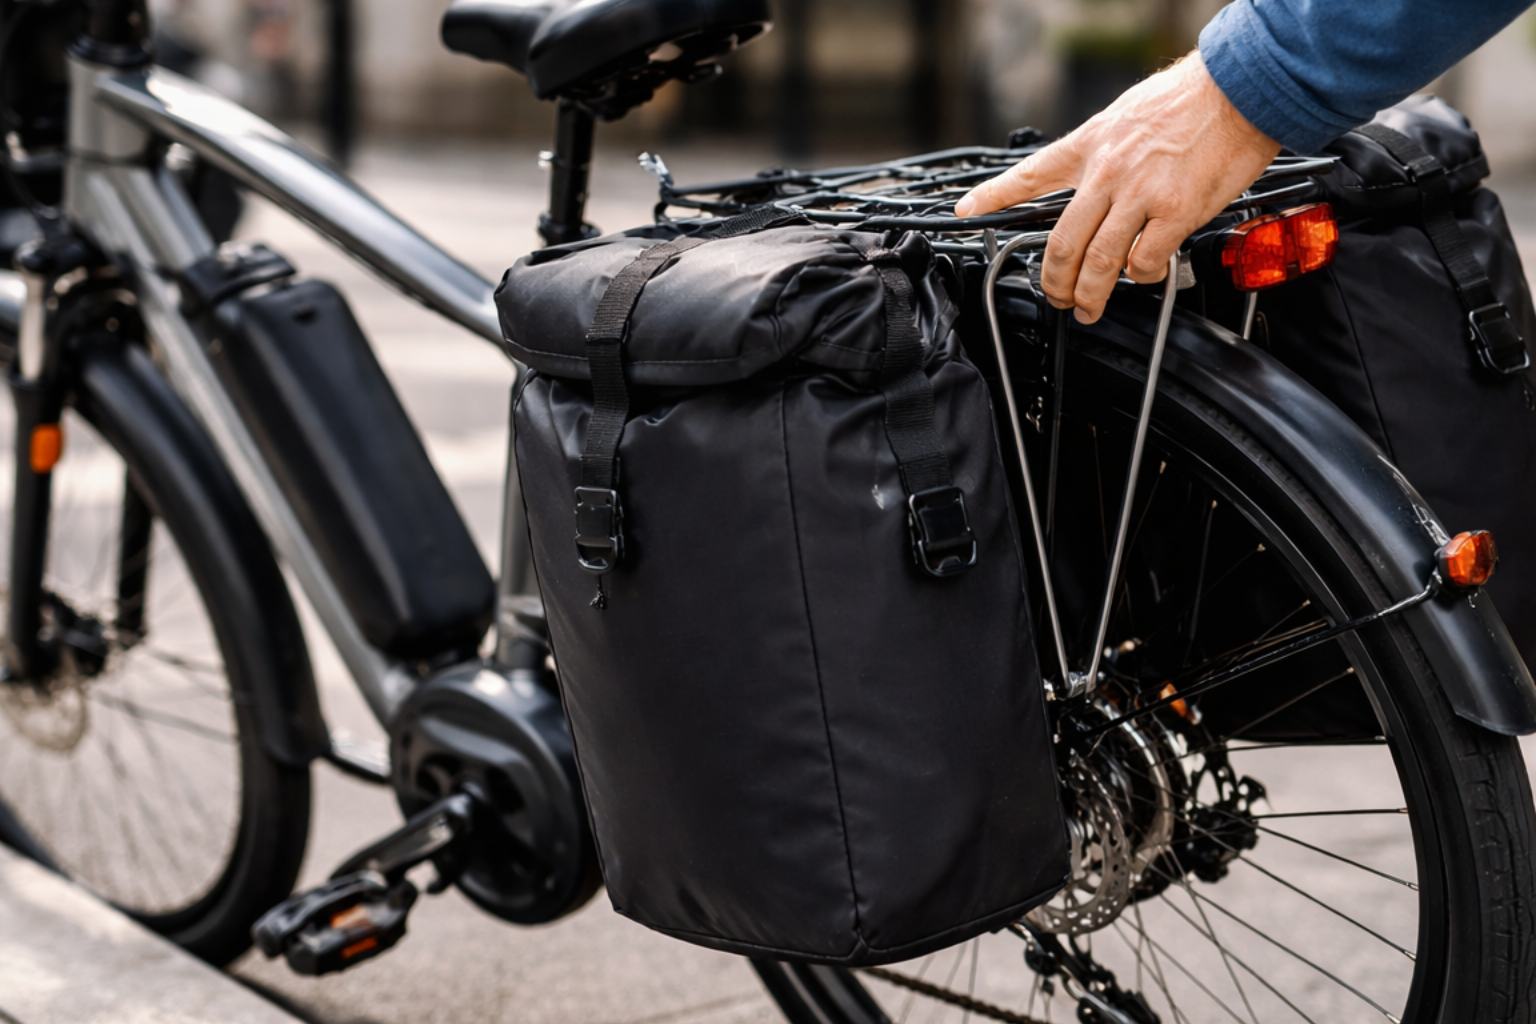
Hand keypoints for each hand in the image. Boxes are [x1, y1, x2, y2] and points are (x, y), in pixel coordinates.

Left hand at [954, 52, 1280, 323]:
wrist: (1239, 87)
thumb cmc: (1192, 98)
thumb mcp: (1127, 114)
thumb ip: (1106, 152)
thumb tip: (1097, 185)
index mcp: (1091, 145)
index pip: (1030, 173)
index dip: (993, 196)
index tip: (967, 212)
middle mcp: (1106, 172)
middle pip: (1062, 243)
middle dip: (1054, 282)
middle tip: (1057, 300)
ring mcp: (1139, 194)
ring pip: (1097, 262)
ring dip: (1089, 295)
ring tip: (1088, 309)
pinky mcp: (1174, 211)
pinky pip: (1143, 262)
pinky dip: (1138, 278)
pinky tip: (1142, 276)